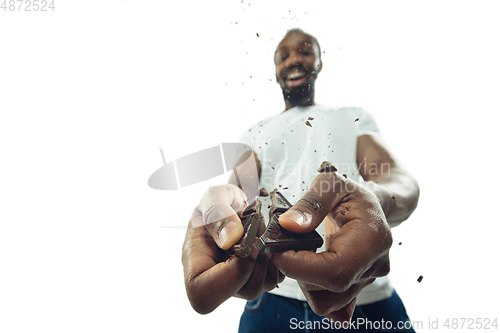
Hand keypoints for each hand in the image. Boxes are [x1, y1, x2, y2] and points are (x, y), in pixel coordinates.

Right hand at [182, 184, 283, 313]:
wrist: (234, 203)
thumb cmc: (219, 202)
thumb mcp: (213, 197)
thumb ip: (217, 214)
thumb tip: (230, 238)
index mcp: (195, 266)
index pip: (205, 294)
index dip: (233, 275)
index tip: (246, 247)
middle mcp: (216, 280)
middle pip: (244, 291)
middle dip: (259, 259)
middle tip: (257, 231)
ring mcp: (238, 282)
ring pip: (264, 285)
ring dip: (269, 255)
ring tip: (260, 231)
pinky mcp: (257, 278)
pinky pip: (276, 277)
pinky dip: (277, 257)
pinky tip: (266, 239)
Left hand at [272, 172, 391, 322]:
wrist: (372, 203)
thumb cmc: (351, 191)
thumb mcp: (330, 184)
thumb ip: (310, 204)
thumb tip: (287, 225)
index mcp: (372, 239)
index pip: (333, 271)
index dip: (299, 267)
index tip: (276, 251)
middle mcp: (374, 265)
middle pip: (328, 291)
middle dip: (297, 272)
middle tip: (282, 247)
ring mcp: (368, 279)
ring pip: (328, 303)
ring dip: (303, 282)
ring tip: (297, 254)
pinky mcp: (358, 285)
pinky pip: (334, 304)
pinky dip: (315, 291)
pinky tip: (308, 269)